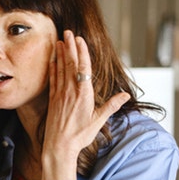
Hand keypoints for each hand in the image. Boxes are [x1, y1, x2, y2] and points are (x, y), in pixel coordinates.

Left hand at [45, 30, 128, 159]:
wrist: (59, 147)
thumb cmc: (80, 136)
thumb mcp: (99, 121)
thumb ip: (111, 106)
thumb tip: (125, 95)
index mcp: (84, 94)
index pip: (83, 68)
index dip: (81, 52)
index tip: (79, 39)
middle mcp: (71, 91)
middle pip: (70, 64)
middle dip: (69, 47)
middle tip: (67, 32)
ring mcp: (60, 95)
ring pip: (60, 69)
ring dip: (60, 54)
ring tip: (59, 40)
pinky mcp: (52, 100)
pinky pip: (53, 80)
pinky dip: (52, 68)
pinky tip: (52, 60)